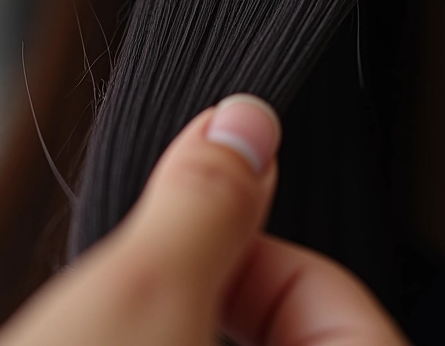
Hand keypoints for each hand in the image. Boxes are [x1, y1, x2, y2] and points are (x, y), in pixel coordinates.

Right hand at [0, 95, 408, 345]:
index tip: (191, 245)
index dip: (262, 259)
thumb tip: (247, 121)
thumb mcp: (136, 302)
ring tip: (101, 335)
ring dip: (170, 335)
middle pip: (281, 341)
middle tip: (136, 299)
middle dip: (205, 299)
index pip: (343, 313)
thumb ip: (206, 202)